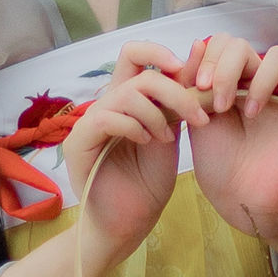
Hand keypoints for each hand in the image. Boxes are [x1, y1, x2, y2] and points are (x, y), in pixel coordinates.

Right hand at [63, 55, 188, 255]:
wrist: (128, 224)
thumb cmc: (148, 182)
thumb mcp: (171, 132)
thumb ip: (180, 98)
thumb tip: (199, 52)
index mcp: (126, 100)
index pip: (133, 55)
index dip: (158, 53)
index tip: (184, 71)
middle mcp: (105, 106)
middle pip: (138, 72)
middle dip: (175, 91)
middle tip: (197, 116)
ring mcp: (89, 123)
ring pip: (127, 93)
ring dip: (156, 114)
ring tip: (167, 138)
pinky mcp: (78, 143)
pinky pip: (106, 117)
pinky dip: (134, 126)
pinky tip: (147, 143)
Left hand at [181, 35, 277, 242]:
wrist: (239, 194)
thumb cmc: (217, 159)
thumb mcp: (196, 114)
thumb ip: (193, 80)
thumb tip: (195, 42)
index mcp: (229, 78)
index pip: (223, 44)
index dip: (209, 57)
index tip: (197, 87)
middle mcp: (256, 79)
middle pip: (244, 45)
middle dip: (226, 68)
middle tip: (217, 101)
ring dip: (259, 78)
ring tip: (249, 110)